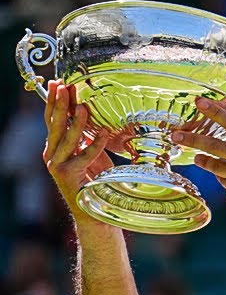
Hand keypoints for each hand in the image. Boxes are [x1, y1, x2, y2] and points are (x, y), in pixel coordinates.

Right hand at [41, 80, 112, 223]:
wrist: (95, 211)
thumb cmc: (96, 180)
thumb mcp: (91, 153)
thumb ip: (86, 136)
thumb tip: (89, 113)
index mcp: (55, 147)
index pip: (52, 120)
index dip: (54, 101)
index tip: (58, 83)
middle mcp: (52, 155)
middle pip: (54, 125)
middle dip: (59, 105)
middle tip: (63, 86)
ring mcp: (58, 166)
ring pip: (65, 140)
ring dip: (75, 122)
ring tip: (84, 107)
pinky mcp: (69, 176)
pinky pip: (83, 157)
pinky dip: (94, 145)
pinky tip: (103, 133)